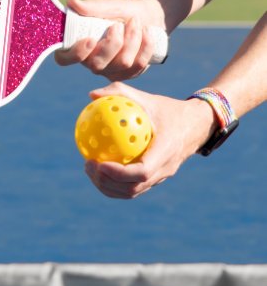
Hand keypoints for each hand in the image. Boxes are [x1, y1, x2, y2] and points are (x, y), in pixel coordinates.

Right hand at [55, 0, 164, 80]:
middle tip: (118, 24)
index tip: (90, 39)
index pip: (65, 59)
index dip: (76, 54)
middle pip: (97, 65)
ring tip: (135, 22)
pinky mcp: (129, 74)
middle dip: (113, 43)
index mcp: (77, 46)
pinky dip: (145, 44)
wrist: (146, 16)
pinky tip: (146, 31)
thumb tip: (71, 2)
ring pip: (122, 63)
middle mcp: (91, 62)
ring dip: (132, 38)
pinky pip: (138, 64)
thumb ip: (91, 7)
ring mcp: (110, 71)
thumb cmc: (120, 11)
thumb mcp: (108, 6)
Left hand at [83, 82, 217, 198]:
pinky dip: (114, 183)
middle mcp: (165, 169)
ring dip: (108, 186)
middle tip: (88, 165)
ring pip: (132, 192)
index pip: (142, 172)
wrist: (196, 125)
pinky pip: (133, 187)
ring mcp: (161, 177)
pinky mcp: (156, 179)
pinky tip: (98, 168)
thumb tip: (91, 95)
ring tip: (89, 169)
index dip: (119, 173)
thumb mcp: (147, 98)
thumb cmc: (168, 109)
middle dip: (107, 182)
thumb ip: (120, 93)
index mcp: (166, 151)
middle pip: (133, 188)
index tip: (99, 163)